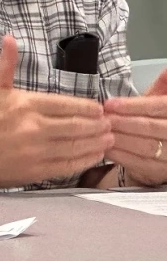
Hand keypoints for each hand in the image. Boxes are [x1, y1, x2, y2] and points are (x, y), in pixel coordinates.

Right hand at [0, 35, 113, 188]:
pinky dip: (85, 161)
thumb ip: (6, 64)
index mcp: (26, 104)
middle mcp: (33, 127)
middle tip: (109, 125)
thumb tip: (9, 38)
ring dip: (97, 143)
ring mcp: (36, 151)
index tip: (99, 110)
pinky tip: (93, 156)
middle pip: (79, 126)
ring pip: (77, 146)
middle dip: (99, 126)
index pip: (70, 105)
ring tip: (108, 140)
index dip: (90, 108)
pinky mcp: (35, 171)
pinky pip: (68, 166)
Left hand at [105, 70, 166, 185]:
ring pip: (145, 146)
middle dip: (122, 122)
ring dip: (118, 138)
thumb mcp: (159, 102)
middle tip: (101, 118)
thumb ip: (161, 88)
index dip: (133, 106)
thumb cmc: (155, 122)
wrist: (159, 152)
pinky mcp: (159, 172)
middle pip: (151, 127)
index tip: (110, 104)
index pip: (159, 107)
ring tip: (99, 131)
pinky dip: (119, 155)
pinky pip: (138, 163)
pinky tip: (104, 147)